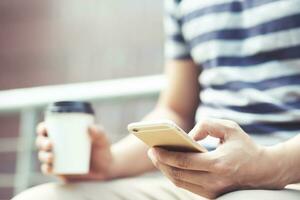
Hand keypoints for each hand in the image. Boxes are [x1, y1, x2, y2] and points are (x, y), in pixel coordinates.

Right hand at [36, 122, 114, 181]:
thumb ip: (99, 132)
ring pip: (43, 155)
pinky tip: (50, 168)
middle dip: (42, 142)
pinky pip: (48, 170)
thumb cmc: (102, 149)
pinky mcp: (59, 171)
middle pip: (42, 142)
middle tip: (50, 144)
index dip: (42, 128)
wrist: (106, 168)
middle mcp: (57, 146)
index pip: (48, 128)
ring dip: (44, 155)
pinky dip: (47, 169)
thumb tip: (90, 127)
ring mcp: (57, 159)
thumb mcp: (102, 140)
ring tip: (52, 157)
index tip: (44, 128)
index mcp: (64, 134)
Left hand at [148, 118, 286, 198]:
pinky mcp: (212, 195)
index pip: (183, 162)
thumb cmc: (245, 146)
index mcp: (218, 164)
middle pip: (177, 175)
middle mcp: (214, 181)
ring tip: (157, 157)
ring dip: (165, 170)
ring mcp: (212, 191)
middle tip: (151, 151)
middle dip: (160, 163)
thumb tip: (188, 136)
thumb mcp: (229, 128)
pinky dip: (175, 175)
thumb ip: (207, 125)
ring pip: (180, 182)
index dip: (165, 156)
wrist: (264, 170)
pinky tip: (169, 164)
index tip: (152, 148)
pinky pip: (187, 185)